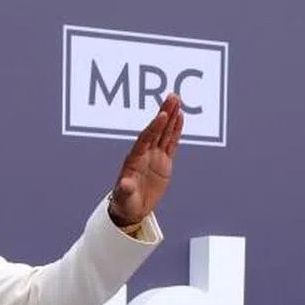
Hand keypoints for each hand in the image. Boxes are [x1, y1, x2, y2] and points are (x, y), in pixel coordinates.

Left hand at [108, 93, 183, 225]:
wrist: (131, 209)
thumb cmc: (124, 203)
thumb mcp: (124, 198)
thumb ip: (125, 190)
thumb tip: (124, 184)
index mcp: (134, 159)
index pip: (145, 139)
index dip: (154, 127)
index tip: (162, 115)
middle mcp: (144, 154)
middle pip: (156, 130)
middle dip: (164, 113)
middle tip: (172, 96)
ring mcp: (154, 156)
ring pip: (164, 132)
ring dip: (171, 116)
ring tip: (177, 100)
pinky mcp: (164, 161)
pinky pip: (171, 142)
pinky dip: (176, 130)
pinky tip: (180, 116)